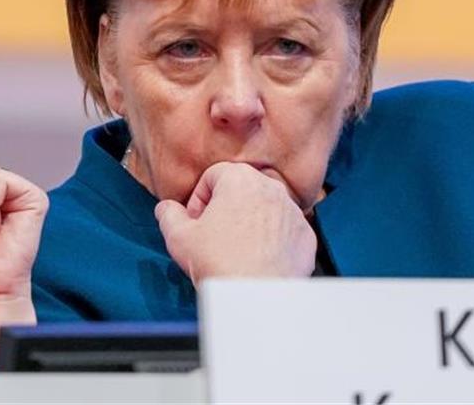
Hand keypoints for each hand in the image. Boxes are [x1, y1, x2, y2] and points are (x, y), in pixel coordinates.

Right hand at [155, 161, 315, 282]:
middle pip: (241, 189)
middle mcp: (271, 188)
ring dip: (249, 222)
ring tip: (236, 250)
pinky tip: (257, 259)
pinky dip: (271, 239)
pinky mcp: (306, 236)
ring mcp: (293, 212)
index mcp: (240, 179)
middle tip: (214, 235)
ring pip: (264, 208)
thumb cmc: (219, 263)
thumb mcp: (178, 236)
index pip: (213, 175)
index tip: (197, 222)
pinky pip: (284, 229)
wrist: (257, 298)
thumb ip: (168, 214)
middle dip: (225, 208)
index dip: (199, 199)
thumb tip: (167, 208)